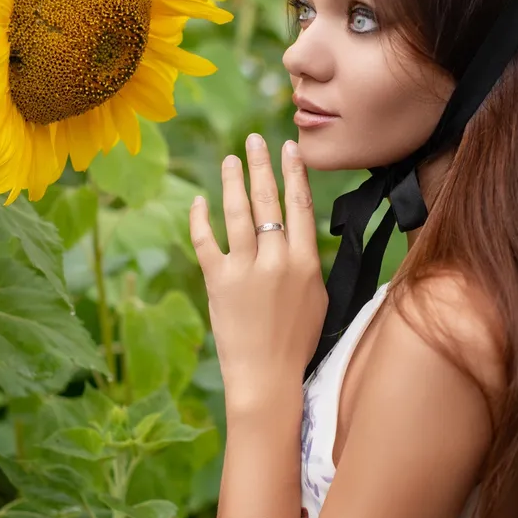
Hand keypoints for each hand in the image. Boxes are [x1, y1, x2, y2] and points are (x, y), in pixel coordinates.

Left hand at [189, 134, 326, 414]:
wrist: (267, 377)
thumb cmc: (297, 341)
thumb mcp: (318, 298)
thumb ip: (307, 261)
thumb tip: (298, 233)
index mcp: (305, 263)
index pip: (299, 205)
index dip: (293, 173)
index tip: (288, 148)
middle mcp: (276, 260)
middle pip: (268, 201)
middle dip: (261, 165)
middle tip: (254, 140)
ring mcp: (245, 270)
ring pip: (237, 213)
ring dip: (232, 181)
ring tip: (229, 160)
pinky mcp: (218, 282)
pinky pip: (206, 241)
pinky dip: (200, 218)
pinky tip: (199, 201)